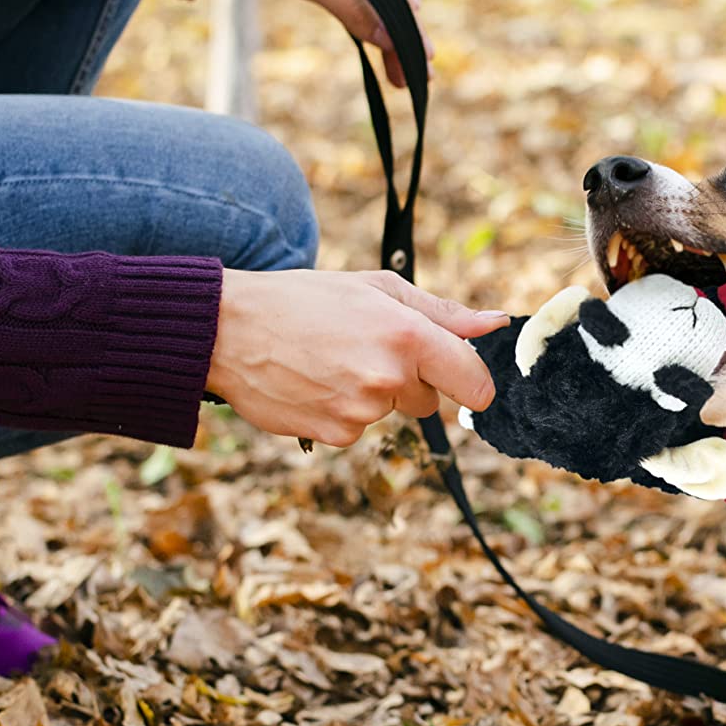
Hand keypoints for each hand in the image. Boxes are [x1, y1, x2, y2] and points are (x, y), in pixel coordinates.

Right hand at [208, 270, 507, 446]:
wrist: (230, 330)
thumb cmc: (305, 299)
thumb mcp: (376, 290)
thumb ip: (443, 312)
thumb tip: (496, 324)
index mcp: (408, 335)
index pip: (474, 384)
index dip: (470, 382)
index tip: (458, 377)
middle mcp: (389, 378)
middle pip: (429, 400)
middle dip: (407, 380)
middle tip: (362, 347)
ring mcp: (361, 412)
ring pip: (389, 412)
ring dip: (369, 393)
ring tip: (328, 360)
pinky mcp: (335, 435)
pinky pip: (356, 429)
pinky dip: (340, 410)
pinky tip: (312, 381)